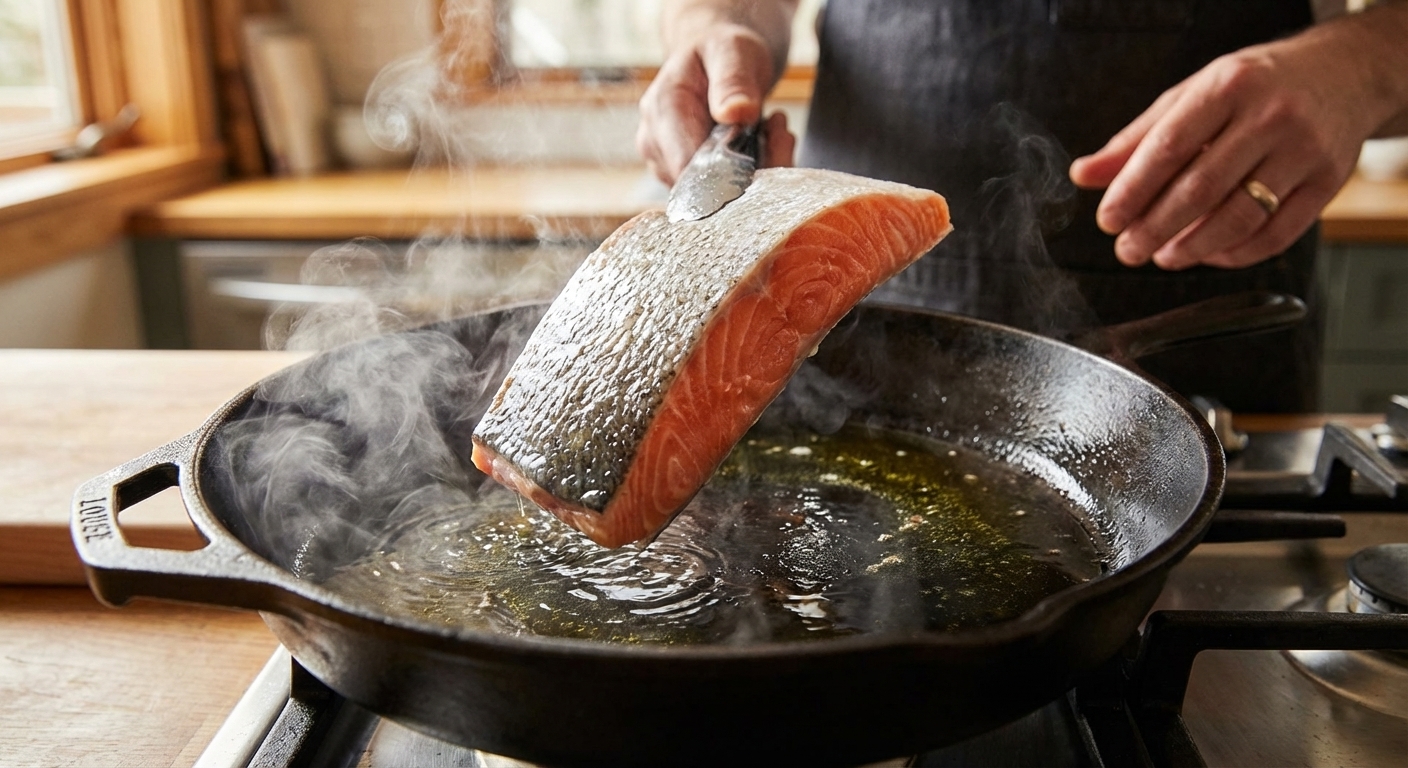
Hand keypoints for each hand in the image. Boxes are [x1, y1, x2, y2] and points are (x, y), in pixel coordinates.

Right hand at [636, 23, 795, 184]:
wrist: (714, 60)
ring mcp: (666, 166)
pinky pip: (722, 195)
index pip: (689, 168)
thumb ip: (733, 79)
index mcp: (661, 111)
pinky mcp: (684, 179)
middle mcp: (655, 145)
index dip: (732, 171)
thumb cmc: (721, 52)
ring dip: (756, 171)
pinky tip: (762, 142)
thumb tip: (736, 112)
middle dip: (752, 169)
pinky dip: (752, 175)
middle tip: (779, 129)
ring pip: (717, 197)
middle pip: (705, 188)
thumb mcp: (733, 51)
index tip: (768, 138)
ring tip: (770, 128)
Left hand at [1070, 14, 1406, 270]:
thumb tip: (1083, 175)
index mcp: (1228, 87)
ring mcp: (1305, 151)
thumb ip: (1137, 139)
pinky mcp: (1329, 182)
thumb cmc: (1254, 87)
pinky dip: (1236, 254)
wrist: (1343, 73)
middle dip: (1155, 228)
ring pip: (1239, 217)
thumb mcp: (1192, 95)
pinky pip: (1276, 234)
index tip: (1108, 220)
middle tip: (1128, 250)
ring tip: (1163, 256)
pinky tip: (1208, 253)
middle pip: (1201, 189)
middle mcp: (1271, 116)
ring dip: (1192, 248)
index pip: (1169, 147)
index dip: (1132, 191)